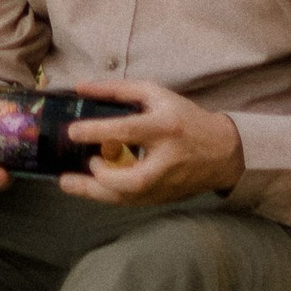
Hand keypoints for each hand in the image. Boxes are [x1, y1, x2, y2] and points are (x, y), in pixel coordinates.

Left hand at [55, 78, 240, 206]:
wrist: (221, 151)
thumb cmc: (184, 117)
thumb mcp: (155, 94)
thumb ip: (117, 90)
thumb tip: (80, 88)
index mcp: (165, 127)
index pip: (129, 130)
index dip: (98, 131)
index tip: (73, 131)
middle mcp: (167, 159)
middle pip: (132, 178)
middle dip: (101, 176)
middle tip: (87, 162)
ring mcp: (166, 183)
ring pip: (129, 197)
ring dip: (95, 193)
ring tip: (68, 183)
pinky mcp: (163, 198)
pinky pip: (130, 202)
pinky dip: (107, 195)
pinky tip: (89, 188)